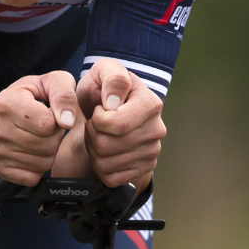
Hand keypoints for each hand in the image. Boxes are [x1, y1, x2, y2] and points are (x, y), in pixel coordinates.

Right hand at [0, 71, 79, 185]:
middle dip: (54, 138)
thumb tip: (66, 121)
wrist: (4, 111)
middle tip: (47, 128)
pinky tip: (31, 152)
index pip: (47, 125)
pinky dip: (37, 168)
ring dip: (48, 153)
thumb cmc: (32, 96)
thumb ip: (64, 95)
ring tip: (39, 138)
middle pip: (46, 146)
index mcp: (6, 102)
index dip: (57, 121)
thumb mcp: (52, 82)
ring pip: (41, 164)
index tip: (51, 114)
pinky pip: (31, 178)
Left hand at [77, 58, 165, 186]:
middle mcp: (157, 129)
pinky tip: (102, 150)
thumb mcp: (104, 71)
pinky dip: (99, 166)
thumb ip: (112, 78)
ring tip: (97, 135)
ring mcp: (152, 151)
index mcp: (151, 104)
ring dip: (92, 150)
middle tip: (93, 124)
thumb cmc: (103, 88)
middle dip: (91, 134)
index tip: (97, 109)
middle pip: (108, 146)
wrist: (106, 109)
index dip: (97, 121)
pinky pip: (111, 178)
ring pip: (106, 163)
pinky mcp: (144, 168)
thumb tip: (113, 103)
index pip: (118, 125)